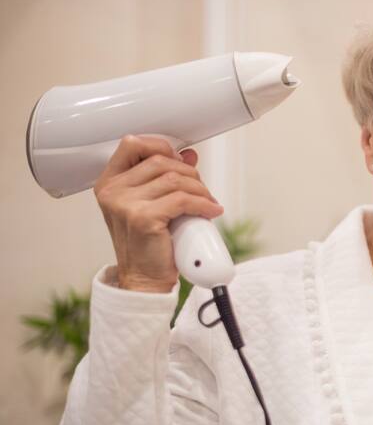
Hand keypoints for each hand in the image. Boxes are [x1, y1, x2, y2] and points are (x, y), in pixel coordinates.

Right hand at [93, 135, 223, 292]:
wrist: (144, 279)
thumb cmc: (147, 244)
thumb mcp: (153, 204)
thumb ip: (166, 178)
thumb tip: (189, 155)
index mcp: (109, 183)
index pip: (132, 144)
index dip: (162, 146)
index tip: (181, 161)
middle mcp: (112, 191)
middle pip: (161, 161)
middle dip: (189, 173)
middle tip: (201, 190)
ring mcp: (125, 204)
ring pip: (175, 179)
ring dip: (200, 189)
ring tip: (208, 202)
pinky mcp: (143, 218)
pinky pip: (183, 200)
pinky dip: (204, 204)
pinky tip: (212, 211)